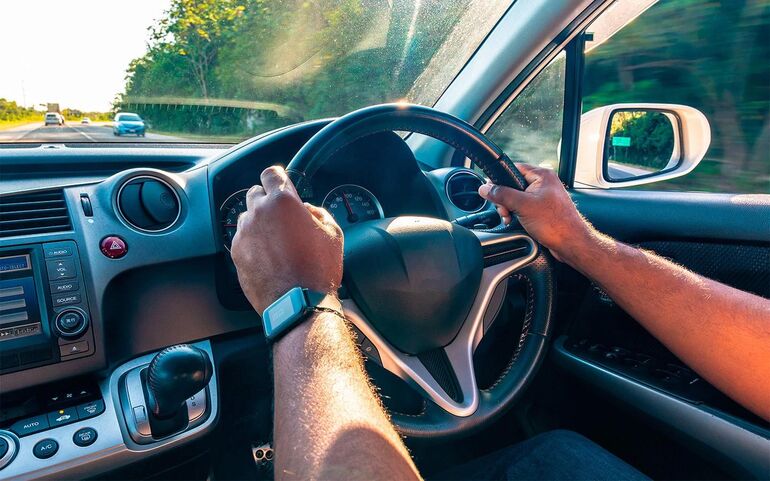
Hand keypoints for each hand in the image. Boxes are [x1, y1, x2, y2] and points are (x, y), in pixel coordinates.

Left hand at [231, 166, 342, 312]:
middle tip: (282, 218)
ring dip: (259, 222)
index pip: (271, 173)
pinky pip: (242, 239)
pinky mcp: (236, 254)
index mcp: (283, 201)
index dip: (278, 179)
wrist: (298, 303)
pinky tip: (268, 257)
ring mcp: (245, 234)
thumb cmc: (318, 269)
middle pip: (255, 193)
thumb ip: (319, 213)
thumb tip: (307, 211)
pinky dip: (252, 243)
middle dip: (268, 201)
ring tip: (275, 241)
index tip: (282, 186)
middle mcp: (259, 213)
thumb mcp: (333, 234)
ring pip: (247, 217)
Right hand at [478, 164, 591, 261]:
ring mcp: (544, 197)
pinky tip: (516, 222)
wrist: (571, 243)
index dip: (500, 180)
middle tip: (505, 210)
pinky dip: (517, 214)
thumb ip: (502, 194)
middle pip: (513, 185)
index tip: (491, 191)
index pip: (513, 168)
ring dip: (510, 209)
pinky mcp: (543, 210)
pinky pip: (524, 207)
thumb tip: (486, 188)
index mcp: (542, 175)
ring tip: (511, 218)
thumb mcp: (523, 205)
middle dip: (505, 199)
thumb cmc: (556, 224)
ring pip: (517, 198)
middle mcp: (544, 183)